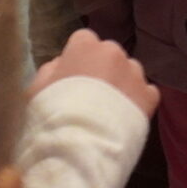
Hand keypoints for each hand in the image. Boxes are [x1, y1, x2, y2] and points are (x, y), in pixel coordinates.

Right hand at [29, 29, 158, 117]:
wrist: (82, 146)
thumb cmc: (53, 115)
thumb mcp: (37, 89)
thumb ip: (51, 69)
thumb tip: (61, 65)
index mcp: (85, 46)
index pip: (84, 40)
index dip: (78, 58)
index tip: (73, 77)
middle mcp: (114, 52)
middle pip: (109, 55)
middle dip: (103, 70)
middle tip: (91, 96)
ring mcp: (135, 73)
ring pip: (129, 72)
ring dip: (122, 84)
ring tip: (109, 111)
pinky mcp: (149, 96)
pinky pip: (146, 93)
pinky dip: (138, 102)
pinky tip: (125, 118)